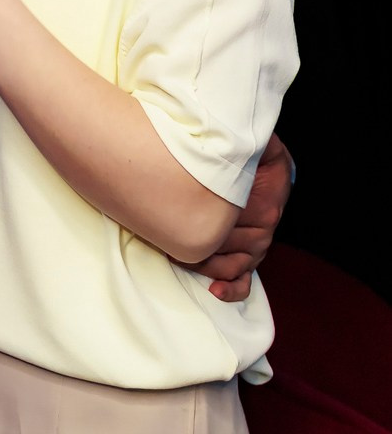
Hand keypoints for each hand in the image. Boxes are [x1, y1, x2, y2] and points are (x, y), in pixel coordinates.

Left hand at [187, 132, 292, 300]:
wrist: (262, 155)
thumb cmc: (246, 149)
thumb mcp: (247, 143)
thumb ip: (237, 146)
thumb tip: (222, 141)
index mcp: (265, 199)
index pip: (231, 221)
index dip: (202, 222)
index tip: (174, 216)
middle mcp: (266, 223)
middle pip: (229, 243)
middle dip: (199, 241)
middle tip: (167, 233)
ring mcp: (260, 241)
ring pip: (235, 263)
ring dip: (207, 264)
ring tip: (178, 256)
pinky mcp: (253, 252)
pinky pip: (246, 278)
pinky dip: (233, 289)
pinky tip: (215, 291)